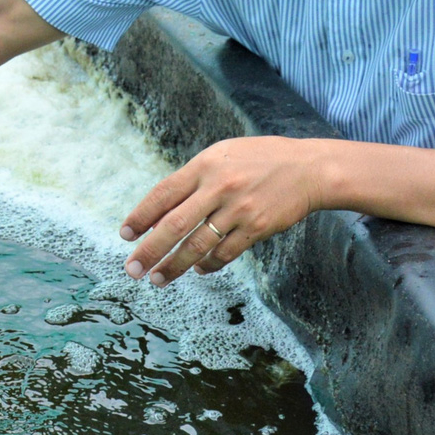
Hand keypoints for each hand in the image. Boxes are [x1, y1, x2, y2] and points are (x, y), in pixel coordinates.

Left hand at [119, 136, 326, 285]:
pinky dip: (208, 265)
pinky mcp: (257, 228)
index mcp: (205, 165)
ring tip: (158, 278)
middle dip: (149, 250)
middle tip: (132, 269)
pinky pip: (225, 253)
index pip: (163, 194)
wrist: (308, 169)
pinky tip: (198, 270)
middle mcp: (218, 187)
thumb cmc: (259, 160)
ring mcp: (238, 209)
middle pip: (174, 225)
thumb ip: (192, 180)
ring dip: (174, 266)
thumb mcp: (222, 156)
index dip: (140, 216)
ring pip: (197, 246)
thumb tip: (160, 214)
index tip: (125, 235)